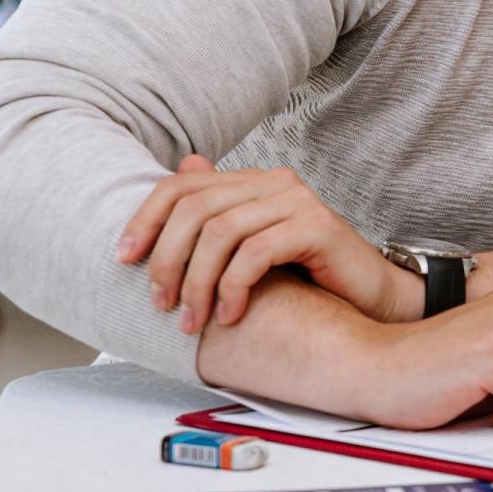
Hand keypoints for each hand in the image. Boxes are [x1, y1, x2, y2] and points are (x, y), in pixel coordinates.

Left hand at [118, 155, 419, 333]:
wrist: (369, 300)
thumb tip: (182, 171)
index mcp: (252, 182)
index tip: (123, 260)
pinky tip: (232, 314)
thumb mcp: (250, 251)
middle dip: (167, 260)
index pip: (181, 186)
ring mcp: (297, 201)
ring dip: (196, 282)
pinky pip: (255, 253)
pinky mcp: (317, 226)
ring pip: (220, 232)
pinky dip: (233, 287)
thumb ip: (216, 218)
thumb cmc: (307, 280)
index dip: (144, 220)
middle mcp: (273, 182)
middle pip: (194, 209)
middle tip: (161, 304)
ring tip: (192, 320)